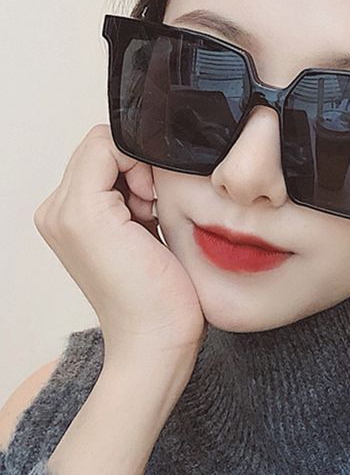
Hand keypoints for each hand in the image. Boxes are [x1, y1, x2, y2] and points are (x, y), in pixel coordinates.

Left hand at [34, 124, 205, 355]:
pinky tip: (150, 223)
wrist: (159, 338)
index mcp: (62, 206)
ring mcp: (82, 220)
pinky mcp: (105, 230)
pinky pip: (128, 186)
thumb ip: (107, 165)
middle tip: (150, 208)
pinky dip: (147, 196)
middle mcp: (63, 209)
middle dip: (140, 171)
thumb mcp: (113, 219)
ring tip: (150, 219)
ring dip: (145, 184)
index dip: (137, 160)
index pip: (101, 141)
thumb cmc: (146, 297)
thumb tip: (128, 144)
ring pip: (122, 166)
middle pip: (108, 151)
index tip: (149, 196)